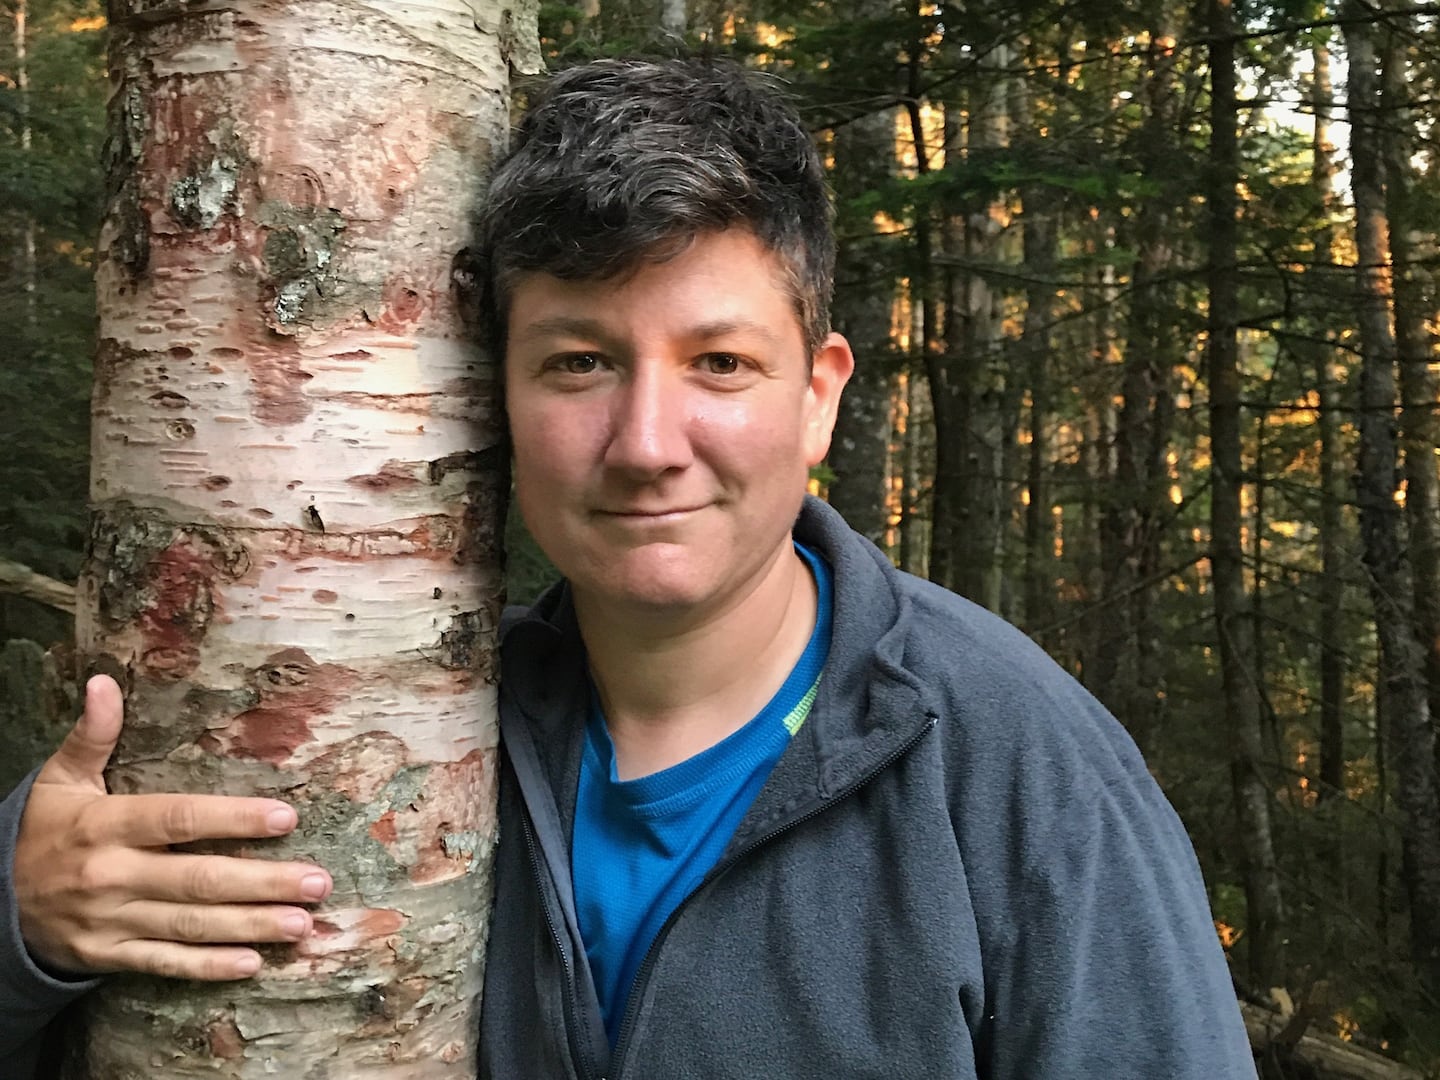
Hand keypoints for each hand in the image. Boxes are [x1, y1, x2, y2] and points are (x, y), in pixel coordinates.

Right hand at [14, 675, 332, 980]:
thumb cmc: (45, 829)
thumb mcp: (60, 779)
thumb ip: (91, 736)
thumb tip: (105, 682)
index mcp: (106, 826)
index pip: (178, 819)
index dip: (233, 819)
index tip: (286, 818)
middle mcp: (112, 875)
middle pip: (198, 880)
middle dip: (263, 883)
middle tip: (317, 881)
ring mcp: (111, 921)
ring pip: (190, 926)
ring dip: (250, 926)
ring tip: (302, 923)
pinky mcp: (109, 956)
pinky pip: (165, 964)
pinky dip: (208, 967)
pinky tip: (252, 963)